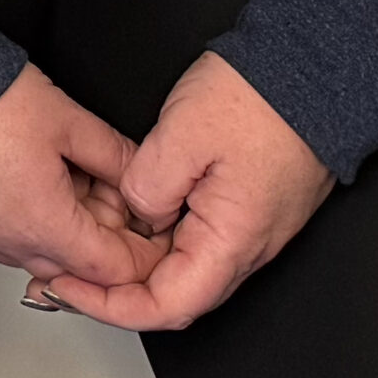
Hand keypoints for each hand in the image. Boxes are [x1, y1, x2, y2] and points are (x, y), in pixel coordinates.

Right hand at [0, 64, 167, 310]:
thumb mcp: (68, 119)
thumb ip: (115, 154)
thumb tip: (138, 173)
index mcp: (44, 225)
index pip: (113, 270)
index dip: (143, 254)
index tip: (150, 231)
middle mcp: (6, 240)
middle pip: (74, 266)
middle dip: (101, 235)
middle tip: (108, 189)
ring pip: (35, 251)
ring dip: (61, 227)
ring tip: (63, 174)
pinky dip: (23, 216)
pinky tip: (26, 174)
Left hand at [37, 52, 331, 331]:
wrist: (313, 69)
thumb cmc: (261, 97)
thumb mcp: (183, 134)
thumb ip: (148, 185)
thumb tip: (136, 215)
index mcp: (234, 239)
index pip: (170, 306)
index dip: (113, 308)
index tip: (69, 288)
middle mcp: (248, 246)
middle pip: (176, 296)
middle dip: (116, 293)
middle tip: (64, 273)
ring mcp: (250, 228)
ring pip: (185, 268)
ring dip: (136, 265)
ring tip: (86, 246)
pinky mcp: (246, 207)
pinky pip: (198, 239)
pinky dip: (157, 239)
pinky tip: (127, 218)